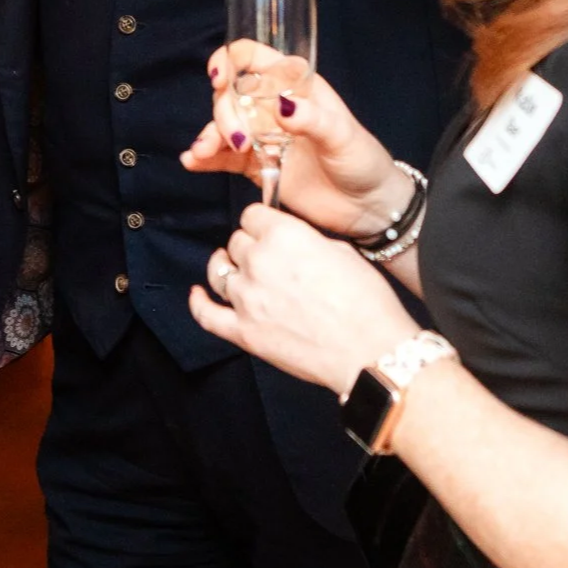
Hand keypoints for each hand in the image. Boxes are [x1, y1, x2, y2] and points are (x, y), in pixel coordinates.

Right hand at [182, 43, 408, 235]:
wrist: (367, 208)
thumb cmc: (363, 161)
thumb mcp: (343, 136)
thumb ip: (312, 120)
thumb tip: (281, 107)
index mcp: (295, 86)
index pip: (254, 59)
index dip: (230, 60)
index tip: (219, 78)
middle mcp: (273, 106)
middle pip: (231, 94)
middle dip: (224, 112)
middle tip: (238, 139)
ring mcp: (262, 136)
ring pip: (223, 125)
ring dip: (210, 135)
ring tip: (204, 153)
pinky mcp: (255, 165)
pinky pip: (223, 157)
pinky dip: (204, 158)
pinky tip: (192, 162)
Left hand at [190, 204, 419, 393]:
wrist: (371, 352)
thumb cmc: (366, 303)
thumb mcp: (341, 251)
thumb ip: (305, 240)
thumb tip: (290, 241)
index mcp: (282, 236)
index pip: (252, 215)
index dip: (261, 222)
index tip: (268, 228)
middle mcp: (258, 262)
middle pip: (236, 242)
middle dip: (250, 246)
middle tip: (268, 257)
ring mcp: (246, 299)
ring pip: (219, 272)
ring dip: (226, 267)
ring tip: (231, 266)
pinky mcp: (244, 333)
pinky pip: (207, 314)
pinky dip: (198, 302)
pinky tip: (197, 293)